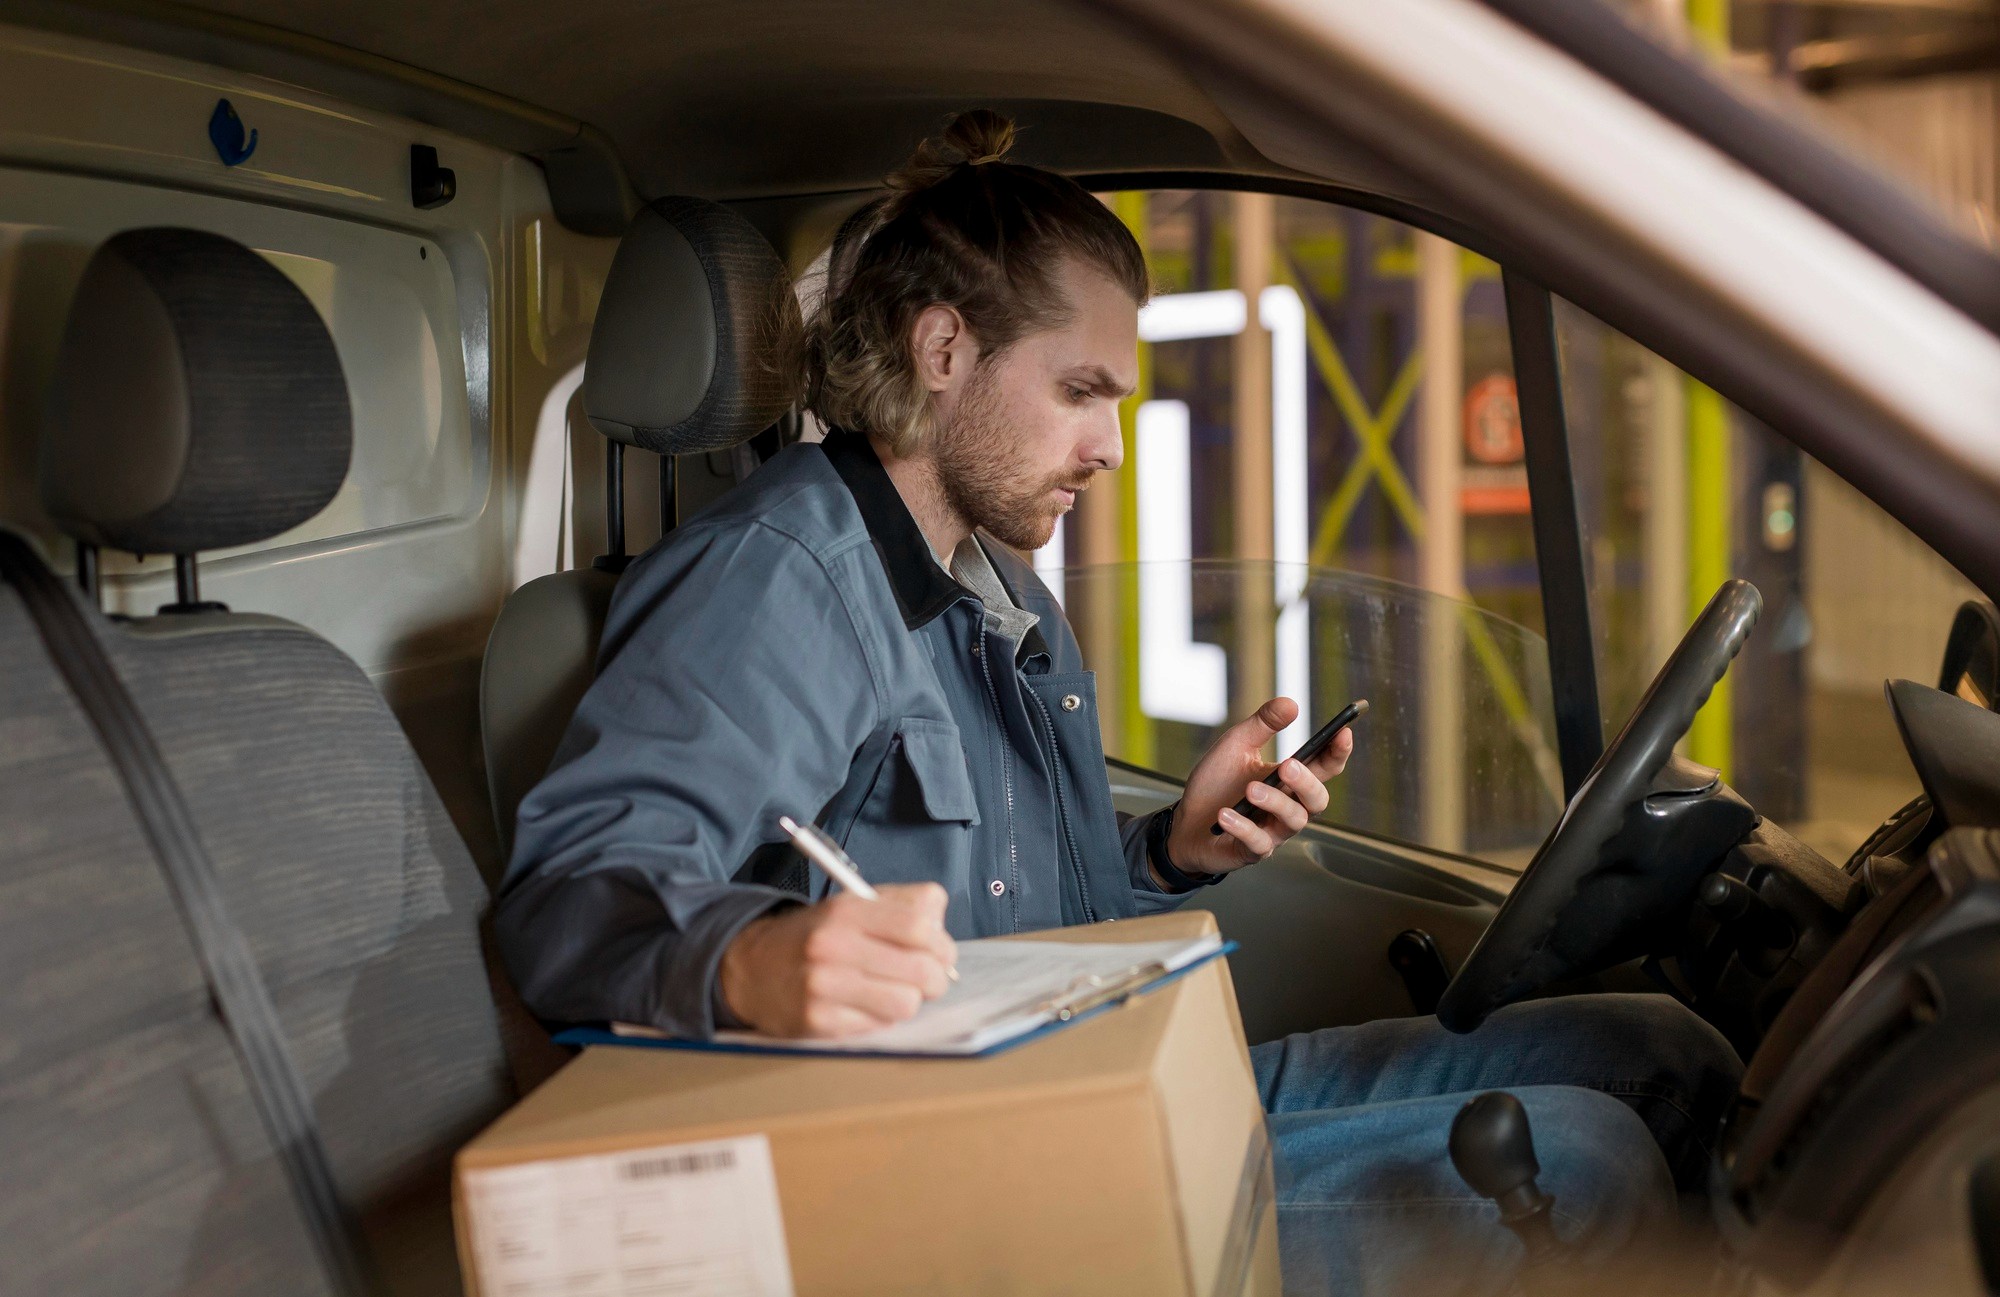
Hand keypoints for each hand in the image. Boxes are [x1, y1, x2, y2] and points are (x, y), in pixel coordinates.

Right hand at [717, 883, 956, 1037]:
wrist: (751, 967)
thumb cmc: (816, 936)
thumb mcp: (853, 904)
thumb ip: (903, 904)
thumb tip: (942, 926)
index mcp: (846, 910)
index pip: (918, 926)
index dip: (941, 944)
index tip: (941, 953)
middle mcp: (832, 945)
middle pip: (920, 969)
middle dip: (935, 978)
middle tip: (927, 979)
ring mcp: (822, 987)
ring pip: (905, 1004)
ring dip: (908, 1001)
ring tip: (893, 993)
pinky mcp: (817, 1022)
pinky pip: (878, 1026)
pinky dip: (880, 1018)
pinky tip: (864, 1005)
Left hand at [1164, 697, 1350, 878]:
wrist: (1185, 821)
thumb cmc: (1216, 784)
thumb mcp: (1236, 746)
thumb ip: (1262, 725)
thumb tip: (1290, 703)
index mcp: (1289, 780)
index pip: (1325, 767)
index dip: (1338, 752)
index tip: (1343, 733)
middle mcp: (1288, 807)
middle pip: (1318, 800)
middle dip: (1307, 783)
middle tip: (1288, 766)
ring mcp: (1273, 831)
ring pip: (1294, 821)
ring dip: (1275, 803)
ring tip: (1250, 790)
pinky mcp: (1251, 851)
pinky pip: (1259, 844)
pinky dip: (1243, 828)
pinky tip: (1226, 815)